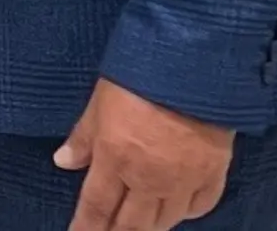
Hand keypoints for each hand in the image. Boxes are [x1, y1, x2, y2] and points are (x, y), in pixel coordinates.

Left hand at [56, 79, 233, 230]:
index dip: (85, 227)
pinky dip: (187, 213)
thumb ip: (84, 135)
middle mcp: (148, 178)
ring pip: (165, 221)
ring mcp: (183, 180)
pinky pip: (200, 206)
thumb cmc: (140, 72)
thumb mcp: (101, 99)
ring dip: (149, 227)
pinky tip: (179, 211)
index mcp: (116, 158)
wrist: (194, 61)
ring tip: (139, 228)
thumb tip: (63, 161)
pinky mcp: (213, 173)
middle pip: (131, 224)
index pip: (96, 206)